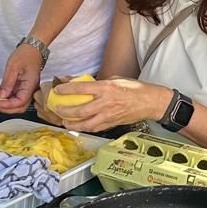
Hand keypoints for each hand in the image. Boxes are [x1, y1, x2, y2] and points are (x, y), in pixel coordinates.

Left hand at [0, 44, 46, 112]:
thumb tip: (2, 96)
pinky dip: (9, 99)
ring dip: (8, 105)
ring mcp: (28, 89)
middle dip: (8, 108)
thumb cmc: (25, 55)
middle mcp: (31, 89)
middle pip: (21, 106)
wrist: (33, 48)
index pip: (21, 101)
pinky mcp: (24, 87)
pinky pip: (17, 97)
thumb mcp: (13, 66)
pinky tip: (0, 97)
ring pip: (19, 103)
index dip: (9, 105)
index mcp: (30, 84)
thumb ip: (8, 82)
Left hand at [41, 77, 170, 132]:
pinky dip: (85, 128)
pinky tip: (79, 126)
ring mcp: (109, 115)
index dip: (66, 89)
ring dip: (72, 124)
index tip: (57, 89)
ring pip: (86, 123)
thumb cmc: (134, 88)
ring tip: (64, 122)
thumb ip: (95, 82)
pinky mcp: (112, 124)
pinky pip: (95, 128)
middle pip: (80, 110)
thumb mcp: (114, 79)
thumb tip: (75, 81)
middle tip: (56, 109)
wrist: (151, 102)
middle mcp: (106, 102)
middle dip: (65, 110)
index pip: (81, 88)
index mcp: (106, 88)